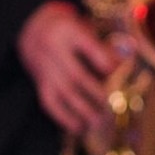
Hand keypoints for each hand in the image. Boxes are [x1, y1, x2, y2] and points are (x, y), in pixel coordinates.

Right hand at [18, 0, 124, 134]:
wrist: (31, 29)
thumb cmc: (67, 30)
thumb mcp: (83, 27)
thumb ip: (101, 45)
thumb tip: (123, 64)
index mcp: (68, 31)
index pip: (88, 47)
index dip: (105, 61)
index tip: (119, 71)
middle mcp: (54, 49)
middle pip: (76, 75)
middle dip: (96, 93)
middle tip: (112, 105)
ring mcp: (44, 67)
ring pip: (65, 92)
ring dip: (83, 110)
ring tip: (99, 121)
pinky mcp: (40, 83)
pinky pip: (50, 103)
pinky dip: (64, 117)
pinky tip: (79, 127)